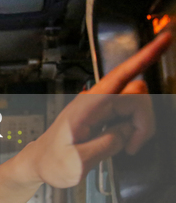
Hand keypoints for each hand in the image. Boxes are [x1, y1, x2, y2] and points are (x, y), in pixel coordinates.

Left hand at [25, 31, 171, 187]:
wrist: (40, 162)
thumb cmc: (53, 161)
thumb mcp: (79, 161)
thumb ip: (107, 144)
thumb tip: (129, 130)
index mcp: (87, 107)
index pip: (121, 76)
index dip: (144, 57)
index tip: (164, 39)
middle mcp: (95, 101)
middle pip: (137, 94)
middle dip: (143, 121)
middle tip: (131, 146)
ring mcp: (100, 106)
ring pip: (136, 105)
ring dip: (137, 127)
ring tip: (123, 147)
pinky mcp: (103, 114)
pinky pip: (128, 114)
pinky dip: (132, 129)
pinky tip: (121, 141)